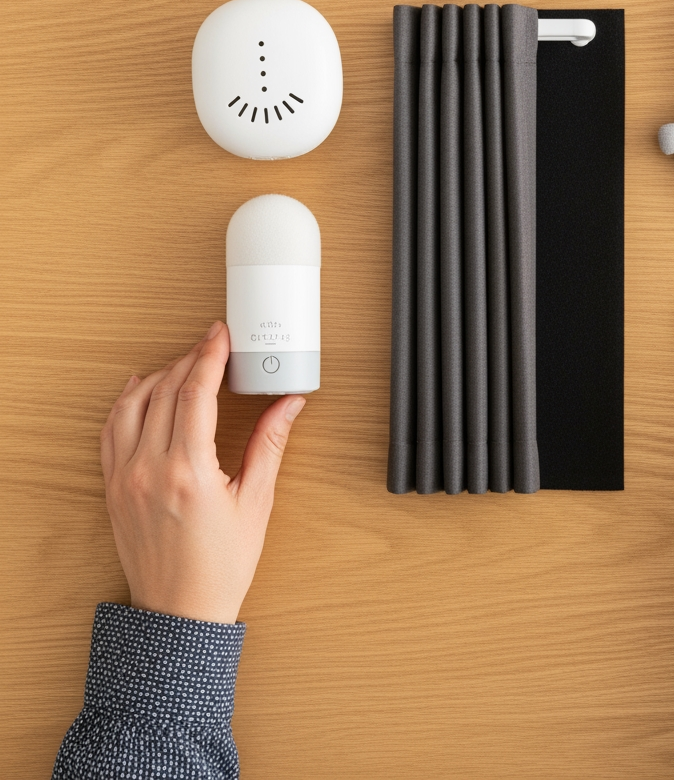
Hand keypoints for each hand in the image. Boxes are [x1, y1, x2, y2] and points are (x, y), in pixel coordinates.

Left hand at [100, 322, 304, 623]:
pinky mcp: (113, 488)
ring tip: (184, 364)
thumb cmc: (221, 566)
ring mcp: (125, 478)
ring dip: (158, 376)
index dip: (209, 356)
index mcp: (189, 472)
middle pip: (164, 391)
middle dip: (189, 359)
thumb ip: (269, 444)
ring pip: (132, 405)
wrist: (180, 612)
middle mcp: (149, 470)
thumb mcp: (256, 502)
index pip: (195, 394)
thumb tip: (289, 404)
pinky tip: (142, 389)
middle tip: (212, 345)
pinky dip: (126, 402)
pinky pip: (110, 430)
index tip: (221, 336)